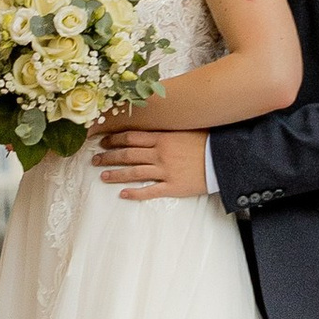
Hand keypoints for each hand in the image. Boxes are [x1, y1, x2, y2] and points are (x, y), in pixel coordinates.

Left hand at [93, 124, 207, 200]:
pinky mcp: (173, 186)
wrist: (224, 158)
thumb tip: (151, 124)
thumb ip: (167, 128)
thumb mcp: (185, 128)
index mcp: (162, 137)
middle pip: (128, 154)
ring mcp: (165, 171)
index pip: (131, 137)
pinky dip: (135, 193)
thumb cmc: (206, 141)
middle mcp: (160, 153)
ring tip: (103, 176)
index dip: (115, 139)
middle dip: (109, 157)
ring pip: (134, 172)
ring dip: (116, 174)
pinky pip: (150, 191)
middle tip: (95, 160)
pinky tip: (123, 194)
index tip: (103, 141)